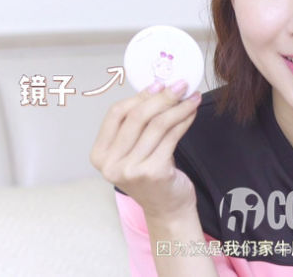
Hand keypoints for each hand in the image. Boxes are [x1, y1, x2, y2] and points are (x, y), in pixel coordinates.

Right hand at [90, 79, 201, 219]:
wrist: (167, 208)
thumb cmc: (152, 175)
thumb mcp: (135, 150)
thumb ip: (137, 124)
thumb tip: (157, 87)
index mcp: (100, 154)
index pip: (116, 114)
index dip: (139, 96)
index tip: (158, 84)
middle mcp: (111, 164)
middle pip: (137, 117)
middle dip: (162, 97)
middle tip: (180, 85)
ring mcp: (131, 169)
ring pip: (157, 125)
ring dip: (178, 107)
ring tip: (192, 97)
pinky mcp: (154, 172)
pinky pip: (171, 136)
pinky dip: (184, 121)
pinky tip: (192, 113)